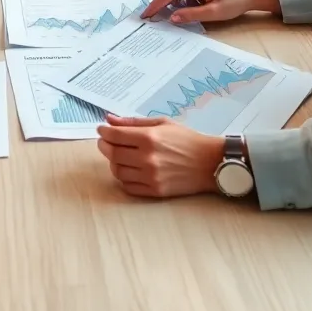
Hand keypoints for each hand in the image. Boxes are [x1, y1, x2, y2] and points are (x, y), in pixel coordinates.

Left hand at [97, 115, 223, 197]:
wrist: (210, 163)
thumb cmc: (186, 139)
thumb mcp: (162, 123)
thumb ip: (133, 122)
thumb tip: (109, 119)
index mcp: (149, 138)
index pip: (115, 136)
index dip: (104, 132)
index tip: (102, 129)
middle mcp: (148, 158)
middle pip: (112, 154)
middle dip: (104, 145)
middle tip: (105, 141)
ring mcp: (151, 177)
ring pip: (118, 172)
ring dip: (112, 162)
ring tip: (118, 155)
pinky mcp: (155, 191)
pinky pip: (128, 187)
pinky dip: (123, 178)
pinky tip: (128, 169)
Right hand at [141, 0, 280, 24]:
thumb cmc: (235, 2)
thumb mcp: (214, 13)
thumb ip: (192, 15)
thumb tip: (172, 18)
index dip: (157, 3)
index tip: (147, 13)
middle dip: (158, 2)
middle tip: (148, 15)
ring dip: (168, 2)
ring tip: (159, 15)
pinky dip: (177, 1)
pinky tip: (176, 10)